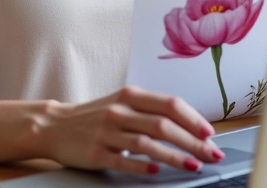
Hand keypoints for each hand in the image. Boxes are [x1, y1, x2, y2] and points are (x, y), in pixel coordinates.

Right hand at [37, 86, 224, 174]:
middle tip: (211, 153)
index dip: (193, 118)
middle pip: (164, 124)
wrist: (55, 124)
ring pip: (148, 143)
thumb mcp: (122, 103)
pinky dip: (143, 167)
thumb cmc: (96, 115)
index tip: (210, 133)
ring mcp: (107, 131)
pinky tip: (157, 172)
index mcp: (130, 95)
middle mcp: (120, 110)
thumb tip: (188, 125)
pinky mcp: (96, 153)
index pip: (170, 104)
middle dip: (192, 140)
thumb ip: (150, 110)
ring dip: (174, 156)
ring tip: (193, 165)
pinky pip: (124, 161)